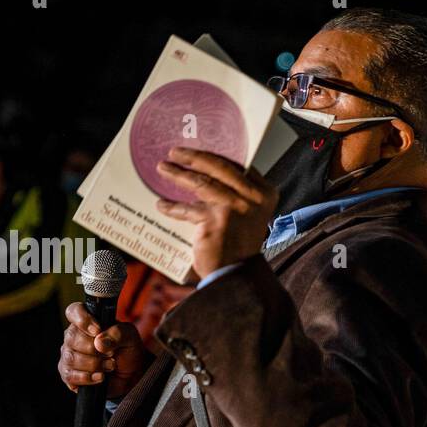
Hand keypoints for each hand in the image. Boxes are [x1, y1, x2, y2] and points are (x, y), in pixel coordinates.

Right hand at [58, 301, 148, 399]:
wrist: (131, 375)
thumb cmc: (127, 350)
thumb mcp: (130, 336)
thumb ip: (118, 333)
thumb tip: (99, 342)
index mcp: (87, 322)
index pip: (73, 312)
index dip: (82, 320)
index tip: (97, 330)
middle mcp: (74, 337)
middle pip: (71, 338)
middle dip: (94, 349)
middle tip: (111, 354)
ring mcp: (69, 355)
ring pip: (71, 358)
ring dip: (94, 364)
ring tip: (110, 366)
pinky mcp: (68, 374)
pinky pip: (69, 375)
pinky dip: (87, 377)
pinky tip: (100, 377)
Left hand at [153, 147, 277, 278]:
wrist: (238, 275)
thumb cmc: (239, 246)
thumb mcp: (248, 215)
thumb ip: (237, 195)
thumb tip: (208, 174)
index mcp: (264, 193)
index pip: (237, 166)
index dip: (213, 155)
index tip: (196, 150)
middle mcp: (253, 197)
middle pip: (219, 168)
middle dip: (193, 157)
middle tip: (175, 152)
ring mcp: (234, 208)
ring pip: (201, 183)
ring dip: (178, 175)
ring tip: (162, 169)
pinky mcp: (215, 221)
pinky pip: (188, 209)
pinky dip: (172, 207)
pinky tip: (162, 205)